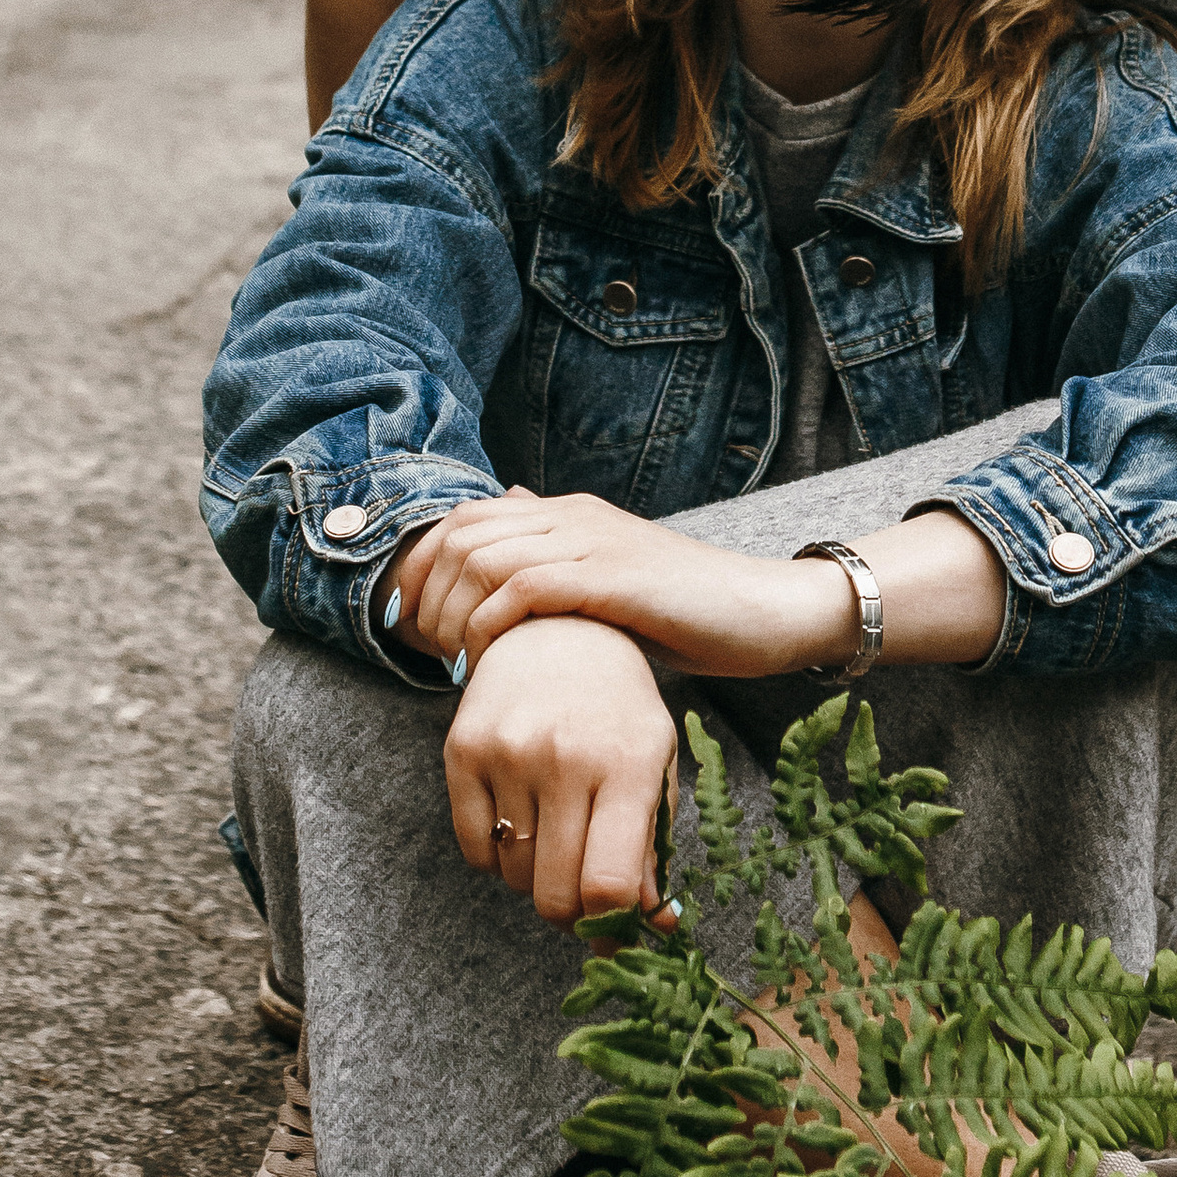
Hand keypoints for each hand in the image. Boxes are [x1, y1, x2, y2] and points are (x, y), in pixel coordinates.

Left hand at [396, 488, 849, 678]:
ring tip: (456, 660)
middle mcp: (574, 515)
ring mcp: (593, 541)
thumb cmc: (687, 615)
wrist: (763, 612)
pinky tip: (491, 663)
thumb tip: (506, 579)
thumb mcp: (610, 590)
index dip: (425, 566)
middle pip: (462, 532)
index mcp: (569, 513)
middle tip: (427, 649)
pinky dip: (492, 626)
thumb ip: (559, 580)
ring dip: (455, 613)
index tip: (412, 622)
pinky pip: (524, 588)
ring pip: (484, 557)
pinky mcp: (611, 575)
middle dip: (429, 592)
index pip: (465, 517)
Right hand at [441, 615, 679, 923]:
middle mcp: (567, 756)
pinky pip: (474, 851)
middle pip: (554, 895)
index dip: (611, 929)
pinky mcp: (463, 748)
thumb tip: (655, 927)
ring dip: (535, 877)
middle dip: (570, 914)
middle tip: (582, 898)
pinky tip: (520, 819)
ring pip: (514, 877)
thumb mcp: (653, 767)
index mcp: (629, 762)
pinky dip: (496, 856)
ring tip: (555, 836)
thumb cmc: (617, 712)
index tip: (615, 935)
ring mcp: (509, 751)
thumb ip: (653, 849)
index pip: (609, 883)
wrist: (555, 631)